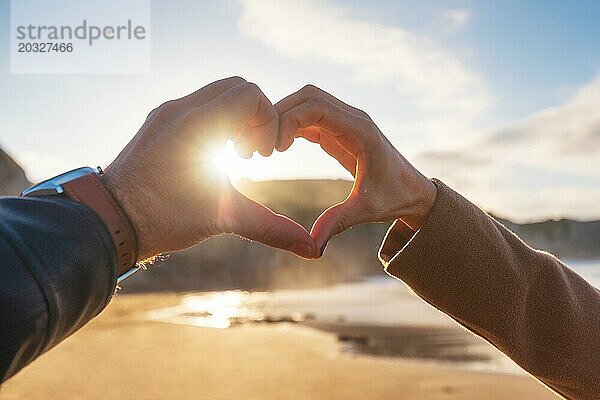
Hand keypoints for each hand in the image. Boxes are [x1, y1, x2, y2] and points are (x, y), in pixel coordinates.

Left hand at [102, 77, 314, 262]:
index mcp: (199, 123)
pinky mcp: (158, 122)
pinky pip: (197, 106)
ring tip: (232, 156)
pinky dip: (215, 122)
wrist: (108, 222)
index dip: (267, 121)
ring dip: (235, 118)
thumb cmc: (162, 219)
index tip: (261, 156)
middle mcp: (180, 109)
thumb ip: (270, 227)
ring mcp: (166, 113)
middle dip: (254, 116)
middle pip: (236, 87)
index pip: (251, 93)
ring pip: (216, 94)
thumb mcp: (222, 219)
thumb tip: (311, 250)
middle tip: (250, 154)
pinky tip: (212, 156)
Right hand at [275, 85, 436, 256]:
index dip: (288, 119)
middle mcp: (354, 118)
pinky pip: (310, 117)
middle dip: (280, 113)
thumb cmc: (393, 198)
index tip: (273, 148)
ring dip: (284, 116)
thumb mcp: (365, 211)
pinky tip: (278, 146)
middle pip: (308, 96)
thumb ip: (337, 222)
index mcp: (361, 131)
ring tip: (264, 145)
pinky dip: (292, 125)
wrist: (413, 192)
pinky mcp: (340, 130)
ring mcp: (347, 121)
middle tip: (260, 143)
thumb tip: (312, 246)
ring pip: (307, 102)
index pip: (316, 107)